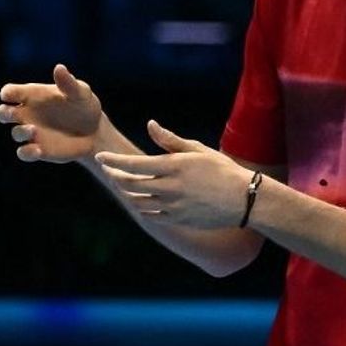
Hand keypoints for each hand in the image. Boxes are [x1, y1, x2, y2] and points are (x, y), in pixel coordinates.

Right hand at [0, 64, 102, 162]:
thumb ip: (68, 82)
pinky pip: (24, 153)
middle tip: (13, 114)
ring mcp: (32, 133)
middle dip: (3, 113)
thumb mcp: (80, 92)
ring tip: (34, 130)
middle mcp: (28, 114)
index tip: (10, 96)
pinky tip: (37, 150)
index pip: (10, 92)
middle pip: (3, 113)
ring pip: (16, 133)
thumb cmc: (84, 106)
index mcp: (33, 95)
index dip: (6, 93)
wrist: (95, 131)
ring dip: (21, 132)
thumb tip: (59, 67)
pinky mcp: (39, 150)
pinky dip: (27, 152)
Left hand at [96, 120, 250, 228]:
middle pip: (131, 185)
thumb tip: (149, 124)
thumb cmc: (221, 169)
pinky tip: (141, 201)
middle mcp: (170, 189)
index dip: (113, 161)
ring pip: (138, 202)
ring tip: (124, 184)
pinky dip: (142, 207)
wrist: (244, 199)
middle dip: (116, 176)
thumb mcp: (196, 149)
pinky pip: (151, 216)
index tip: (101, 157)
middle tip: (110, 170)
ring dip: (127, 193)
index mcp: (173, 167)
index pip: (133, 165)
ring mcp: (173, 207)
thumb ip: (169, 139)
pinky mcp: (178, 220)